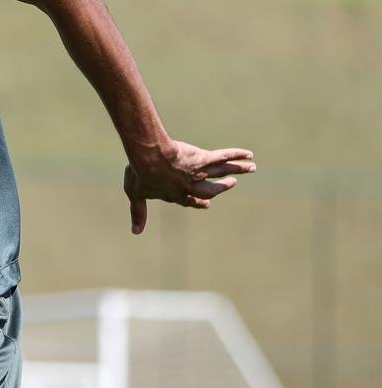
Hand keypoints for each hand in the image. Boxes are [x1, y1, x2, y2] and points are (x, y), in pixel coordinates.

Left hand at [123, 141, 255, 234]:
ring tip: (252, 167)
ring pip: (221, 170)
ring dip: (237, 169)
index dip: (198, 201)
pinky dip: (236, 155)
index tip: (206, 204)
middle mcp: (191, 184)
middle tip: (232, 182)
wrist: (150, 159)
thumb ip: (138, 212)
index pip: (190, 199)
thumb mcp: (135, 193)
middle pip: (211, 188)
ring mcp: (199, 172)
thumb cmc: (141, 175)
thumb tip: (135, 232)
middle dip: (222, 186)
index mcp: (177, 194)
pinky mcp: (203, 159)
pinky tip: (248, 154)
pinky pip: (222, 157)